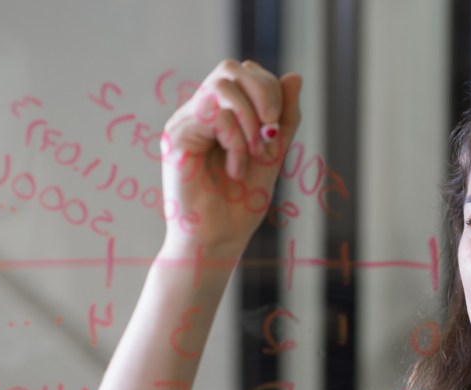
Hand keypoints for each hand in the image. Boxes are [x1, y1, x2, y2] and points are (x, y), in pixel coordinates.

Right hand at [160, 59, 301, 254]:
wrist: (219, 240)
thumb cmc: (241, 204)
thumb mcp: (273, 154)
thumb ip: (284, 118)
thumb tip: (295, 76)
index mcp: (221, 115)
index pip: (245, 75)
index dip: (270, 90)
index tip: (278, 133)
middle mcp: (199, 114)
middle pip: (231, 69)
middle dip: (264, 94)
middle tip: (273, 133)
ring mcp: (185, 123)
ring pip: (222, 87)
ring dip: (251, 121)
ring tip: (256, 156)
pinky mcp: (176, 137)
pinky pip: (214, 115)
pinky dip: (236, 141)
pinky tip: (236, 170)